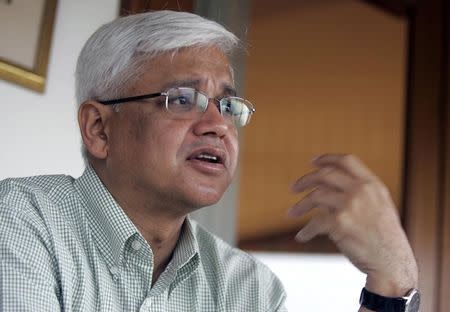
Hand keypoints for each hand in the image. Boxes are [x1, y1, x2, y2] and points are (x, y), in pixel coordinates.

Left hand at [288, 154, 417, 296]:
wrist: (393, 262)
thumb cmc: (385, 237)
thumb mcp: (380, 205)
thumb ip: (361, 192)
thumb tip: (329, 186)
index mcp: (372, 185)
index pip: (347, 161)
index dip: (327, 158)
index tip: (313, 161)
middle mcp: (361, 191)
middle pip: (325, 175)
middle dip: (305, 180)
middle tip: (294, 187)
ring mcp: (350, 206)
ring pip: (315, 196)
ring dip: (300, 205)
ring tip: (291, 213)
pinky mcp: (339, 223)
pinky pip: (314, 223)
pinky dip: (306, 231)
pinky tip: (302, 236)